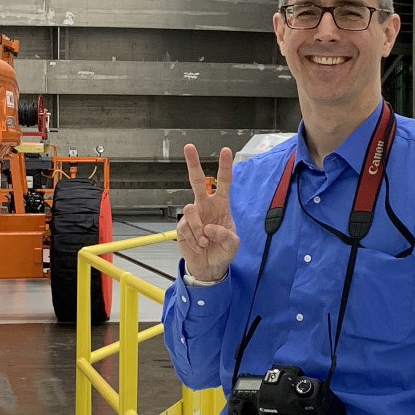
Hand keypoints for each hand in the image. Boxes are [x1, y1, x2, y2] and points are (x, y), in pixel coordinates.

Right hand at [177, 143, 239, 282]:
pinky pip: (185, 228)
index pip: (224, 182)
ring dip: (198, 228)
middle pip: (198, 180)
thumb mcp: (233, 245)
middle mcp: (206, 205)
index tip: (226, 151)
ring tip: (205, 242)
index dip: (225, 166)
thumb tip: (209, 227)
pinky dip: (194, 240)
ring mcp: (193, 215)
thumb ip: (226, 235)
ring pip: (190, 209)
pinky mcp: (182, 227)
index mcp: (222, 205)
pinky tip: (199, 246)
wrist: (209, 267)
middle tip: (189, 146)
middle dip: (193, 163)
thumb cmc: (223, 251)